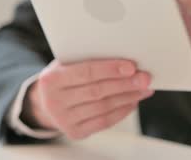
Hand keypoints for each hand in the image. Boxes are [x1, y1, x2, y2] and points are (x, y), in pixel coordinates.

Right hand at [21, 59, 152, 139]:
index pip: (86, 72)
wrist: (46, 102)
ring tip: (143, 89)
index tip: (131, 66)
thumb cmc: (63, 76)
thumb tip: (125, 59)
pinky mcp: (75, 132)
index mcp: (51, 79)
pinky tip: (133, 101)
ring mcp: (64, 120)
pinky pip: (104, 122)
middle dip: (125, 84)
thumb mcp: (67, 63)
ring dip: (128, 97)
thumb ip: (89, 59)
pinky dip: (122, 111)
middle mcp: (54, 101)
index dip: (110, 69)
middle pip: (97, 91)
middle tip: (144, 78)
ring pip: (103, 107)